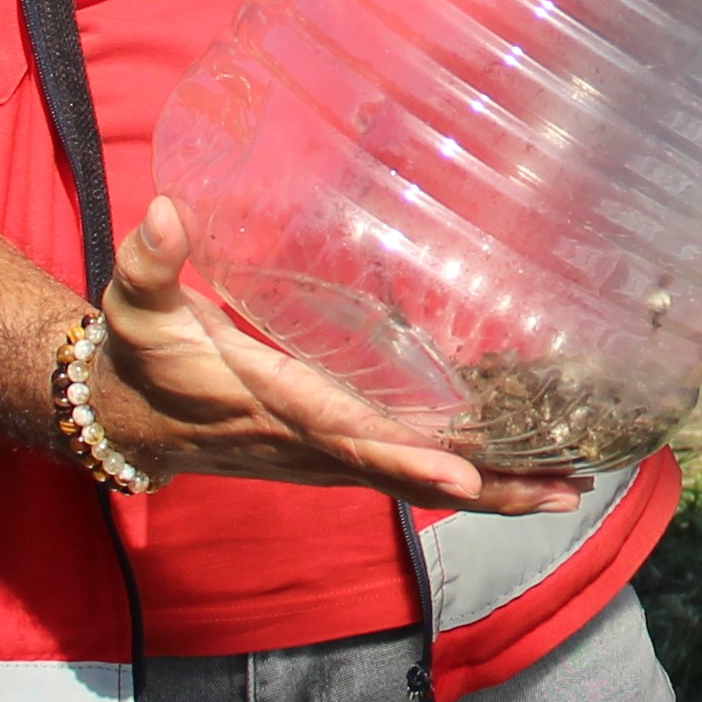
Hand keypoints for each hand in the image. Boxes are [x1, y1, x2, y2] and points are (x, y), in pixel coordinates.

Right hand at [85, 195, 579, 513]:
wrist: (129, 417)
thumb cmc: (142, 355)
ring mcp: (332, 457)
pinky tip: (528, 470)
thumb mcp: (136, 307)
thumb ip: (150, 261)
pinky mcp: (341, 452)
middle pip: (411, 478)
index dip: (405, 459)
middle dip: (488, 488)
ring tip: (573, 488)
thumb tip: (166, 210)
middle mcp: (315, 446)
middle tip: (565, 489)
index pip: (350, 440)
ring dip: (498, 490)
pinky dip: (473, 479)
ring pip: (421, 483)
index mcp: (279, 408)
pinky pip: (413, 473)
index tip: (463, 474)